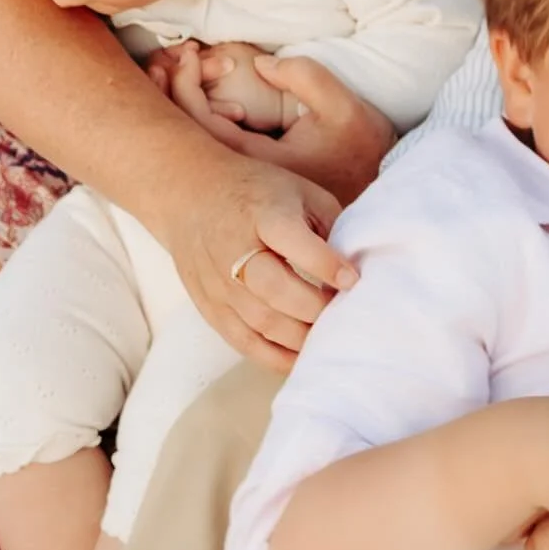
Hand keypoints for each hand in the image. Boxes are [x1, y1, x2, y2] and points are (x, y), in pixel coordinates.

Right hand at [150, 151, 356, 371]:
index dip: (326, 264)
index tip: (353, 280)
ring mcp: (218, 283)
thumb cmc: (259, 193)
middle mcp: (234, 249)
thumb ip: (330, 225)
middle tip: (343, 313)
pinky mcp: (210, 307)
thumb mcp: (300, 192)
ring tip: (329, 337)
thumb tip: (357, 268)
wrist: (191, 195)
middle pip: (274, 290)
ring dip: (300, 337)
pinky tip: (301, 356)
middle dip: (315, 308)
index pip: (294, 242)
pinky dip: (275, 357)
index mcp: (263, 213)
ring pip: (260, 322)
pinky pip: (243, 342)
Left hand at [154, 49, 393, 206]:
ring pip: (197, 145)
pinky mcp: (255, 177)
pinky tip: (203, 97)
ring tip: (175, 72)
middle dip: (170, 94)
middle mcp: (244, 178)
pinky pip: (214, 147)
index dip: (185, 86)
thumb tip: (260, 63)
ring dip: (182, 106)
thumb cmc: (365, 151)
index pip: (201, 124)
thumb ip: (305, 77)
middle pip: (187, 138)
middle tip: (168, 59)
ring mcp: (248, 180)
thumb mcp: (345, 107)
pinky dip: (200, 119)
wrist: (383, 193)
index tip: (190, 55)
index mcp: (258, 163)